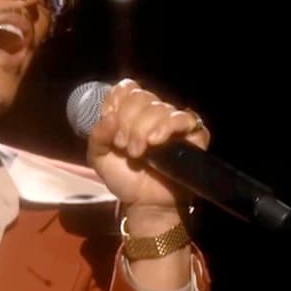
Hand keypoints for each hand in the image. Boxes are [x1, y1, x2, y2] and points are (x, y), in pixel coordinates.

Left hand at [86, 79, 210, 212]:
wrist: (143, 202)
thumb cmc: (123, 177)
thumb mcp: (98, 157)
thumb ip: (97, 135)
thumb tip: (109, 117)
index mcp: (129, 112)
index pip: (126, 88)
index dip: (116, 101)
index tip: (110, 124)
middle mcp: (152, 113)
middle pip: (140, 96)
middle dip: (127, 121)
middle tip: (123, 145)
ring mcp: (172, 122)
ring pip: (159, 107)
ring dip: (141, 129)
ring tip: (136, 152)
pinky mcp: (193, 135)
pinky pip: (184, 118)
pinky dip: (166, 127)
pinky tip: (155, 142)